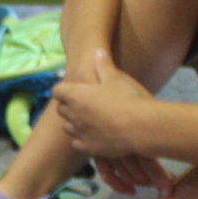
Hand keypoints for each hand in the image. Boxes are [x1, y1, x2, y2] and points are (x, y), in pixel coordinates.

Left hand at [55, 51, 175, 197]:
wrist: (139, 127)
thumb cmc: (128, 98)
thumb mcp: (116, 78)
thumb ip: (104, 65)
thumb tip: (98, 51)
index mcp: (75, 95)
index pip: (57, 90)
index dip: (64, 88)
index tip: (72, 88)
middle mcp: (73, 115)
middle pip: (61, 109)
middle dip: (68, 105)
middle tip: (82, 102)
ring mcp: (80, 133)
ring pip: (67, 127)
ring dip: (73, 122)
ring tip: (87, 119)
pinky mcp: (89, 148)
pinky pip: (77, 143)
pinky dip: (81, 139)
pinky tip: (92, 135)